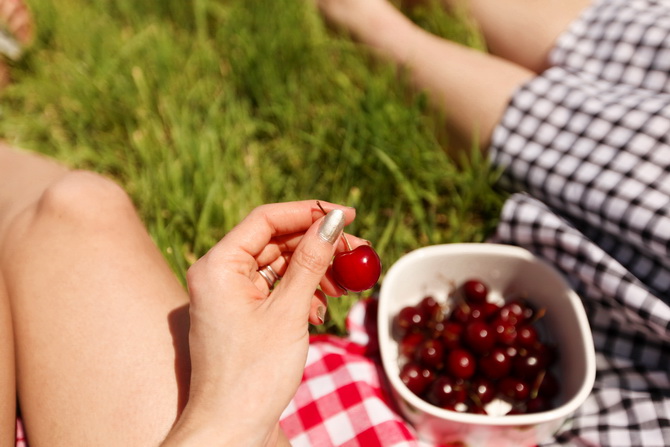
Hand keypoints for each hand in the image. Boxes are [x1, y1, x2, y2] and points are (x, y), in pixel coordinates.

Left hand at [163, 200, 363, 445]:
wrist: (231, 428)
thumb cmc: (254, 373)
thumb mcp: (289, 312)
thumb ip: (311, 261)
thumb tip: (333, 221)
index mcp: (218, 265)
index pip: (266, 219)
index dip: (310, 212)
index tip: (349, 215)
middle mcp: (218, 274)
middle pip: (275, 241)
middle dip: (318, 246)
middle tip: (357, 253)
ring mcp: (228, 294)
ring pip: (278, 265)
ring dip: (314, 271)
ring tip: (343, 287)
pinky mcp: (240, 313)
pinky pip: (275, 289)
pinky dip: (301, 293)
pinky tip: (320, 310)